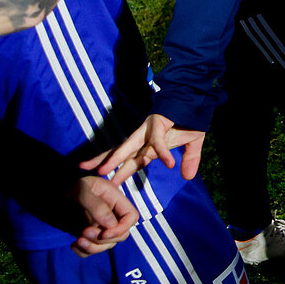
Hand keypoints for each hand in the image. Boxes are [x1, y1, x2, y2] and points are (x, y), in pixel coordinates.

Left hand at [67, 175, 137, 255]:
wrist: (52, 192)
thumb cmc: (69, 185)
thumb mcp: (83, 190)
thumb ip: (97, 206)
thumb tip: (110, 225)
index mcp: (115, 200)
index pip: (131, 217)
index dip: (122, 228)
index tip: (104, 233)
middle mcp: (111, 215)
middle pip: (121, 235)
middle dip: (104, 239)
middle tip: (84, 232)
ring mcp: (99, 226)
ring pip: (107, 245)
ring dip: (93, 247)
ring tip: (78, 240)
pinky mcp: (87, 236)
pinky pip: (91, 250)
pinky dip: (84, 252)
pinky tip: (73, 244)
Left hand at [81, 114, 206, 181]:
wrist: (198, 99)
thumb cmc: (192, 119)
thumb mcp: (192, 144)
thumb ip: (189, 159)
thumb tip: (188, 177)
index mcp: (151, 145)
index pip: (132, 160)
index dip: (120, 171)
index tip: (107, 184)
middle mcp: (146, 138)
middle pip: (122, 152)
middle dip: (106, 163)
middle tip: (87, 172)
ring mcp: (150, 129)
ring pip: (130, 145)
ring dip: (115, 158)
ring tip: (102, 170)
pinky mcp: (160, 122)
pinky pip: (160, 140)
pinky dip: (165, 151)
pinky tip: (169, 163)